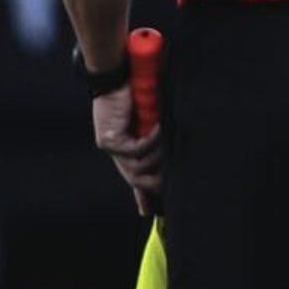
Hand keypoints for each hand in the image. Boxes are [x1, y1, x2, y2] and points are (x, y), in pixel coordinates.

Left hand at [90, 86, 160, 215]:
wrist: (118, 74)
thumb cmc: (139, 90)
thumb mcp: (155, 117)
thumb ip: (163, 131)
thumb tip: (182, 143)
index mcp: (127, 145)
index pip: (135, 176)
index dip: (143, 196)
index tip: (149, 213)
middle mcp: (117, 150)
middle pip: (136, 179)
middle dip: (155, 185)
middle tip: (172, 183)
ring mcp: (110, 147)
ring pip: (137, 168)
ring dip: (158, 156)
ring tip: (170, 138)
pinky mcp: (107, 141)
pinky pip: (134, 151)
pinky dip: (152, 141)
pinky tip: (161, 128)